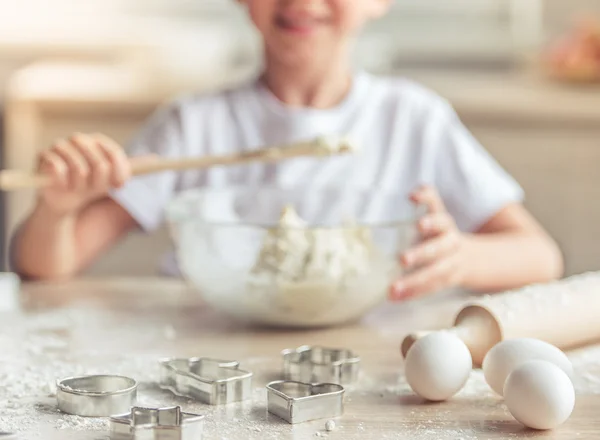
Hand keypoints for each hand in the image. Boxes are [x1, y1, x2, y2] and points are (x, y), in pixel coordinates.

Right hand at [36, 133, 130, 215]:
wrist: (65, 198)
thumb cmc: (90, 185)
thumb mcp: (110, 181)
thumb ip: (122, 174)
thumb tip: (124, 180)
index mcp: (97, 141)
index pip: (114, 154)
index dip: (118, 172)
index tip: (118, 186)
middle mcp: (79, 139)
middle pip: (99, 163)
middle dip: (98, 182)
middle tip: (92, 188)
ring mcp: (61, 145)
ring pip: (80, 169)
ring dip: (80, 185)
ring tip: (76, 187)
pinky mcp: (44, 155)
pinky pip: (58, 169)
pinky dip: (63, 182)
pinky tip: (63, 185)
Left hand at [389, 185, 464, 300]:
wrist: (473, 257)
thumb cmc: (440, 233)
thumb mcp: (436, 214)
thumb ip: (426, 200)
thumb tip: (413, 192)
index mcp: (444, 222)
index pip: (438, 208)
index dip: (426, 200)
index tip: (412, 197)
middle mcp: (450, 241)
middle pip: (438, 247)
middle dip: (421, 253)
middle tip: (402, 259)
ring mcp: (452, 262)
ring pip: (436, 273)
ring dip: (414, 282)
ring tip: (393, 288)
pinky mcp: (449, 279)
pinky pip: (432, 288)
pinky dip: (413, 294)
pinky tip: (395, 298)